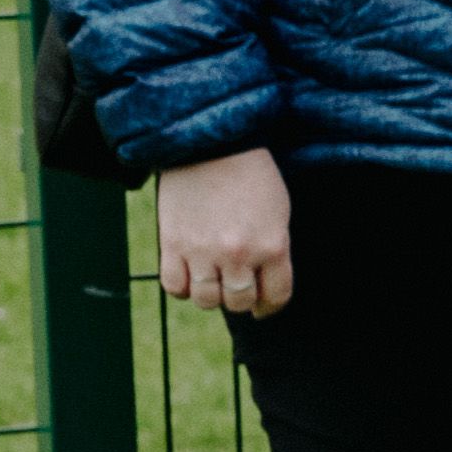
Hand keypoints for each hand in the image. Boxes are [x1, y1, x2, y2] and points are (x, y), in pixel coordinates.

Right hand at [154, 148, 295, 317]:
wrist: (210, 145)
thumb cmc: (250, 175)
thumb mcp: (278, 213)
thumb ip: (273, 250)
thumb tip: (263, 282)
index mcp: (273, 246)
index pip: (276, 297)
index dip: (270, 306)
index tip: (264, 306)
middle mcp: (238, 254)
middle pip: (239, 302)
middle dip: (241, 299)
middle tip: (236, 287)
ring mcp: (203, 251)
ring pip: (207, 300)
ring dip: (211, 295)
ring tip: (212, 280)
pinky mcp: (172, 244)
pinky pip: (175, 287)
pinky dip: (182, 288)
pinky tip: (189, 275)